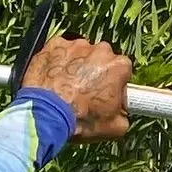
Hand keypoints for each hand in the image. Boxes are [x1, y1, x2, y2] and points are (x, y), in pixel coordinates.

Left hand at [18, 35, 132, 139]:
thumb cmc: (81, 119)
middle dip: (95, 71)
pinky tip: (53, 77)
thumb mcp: (115, 126)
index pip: (122, 70)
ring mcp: (76, 45)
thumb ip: (124, 114)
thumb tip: (121, 113)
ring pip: (80, 53)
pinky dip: (57, 61)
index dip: (113, 83)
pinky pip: (59, 51)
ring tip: (65, 85)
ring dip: (76, 65)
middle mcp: (100, 50)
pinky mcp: (54, 45)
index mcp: (119, 66)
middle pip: (101, 58)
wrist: (47, 114)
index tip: (105, 92)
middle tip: (83, 90)